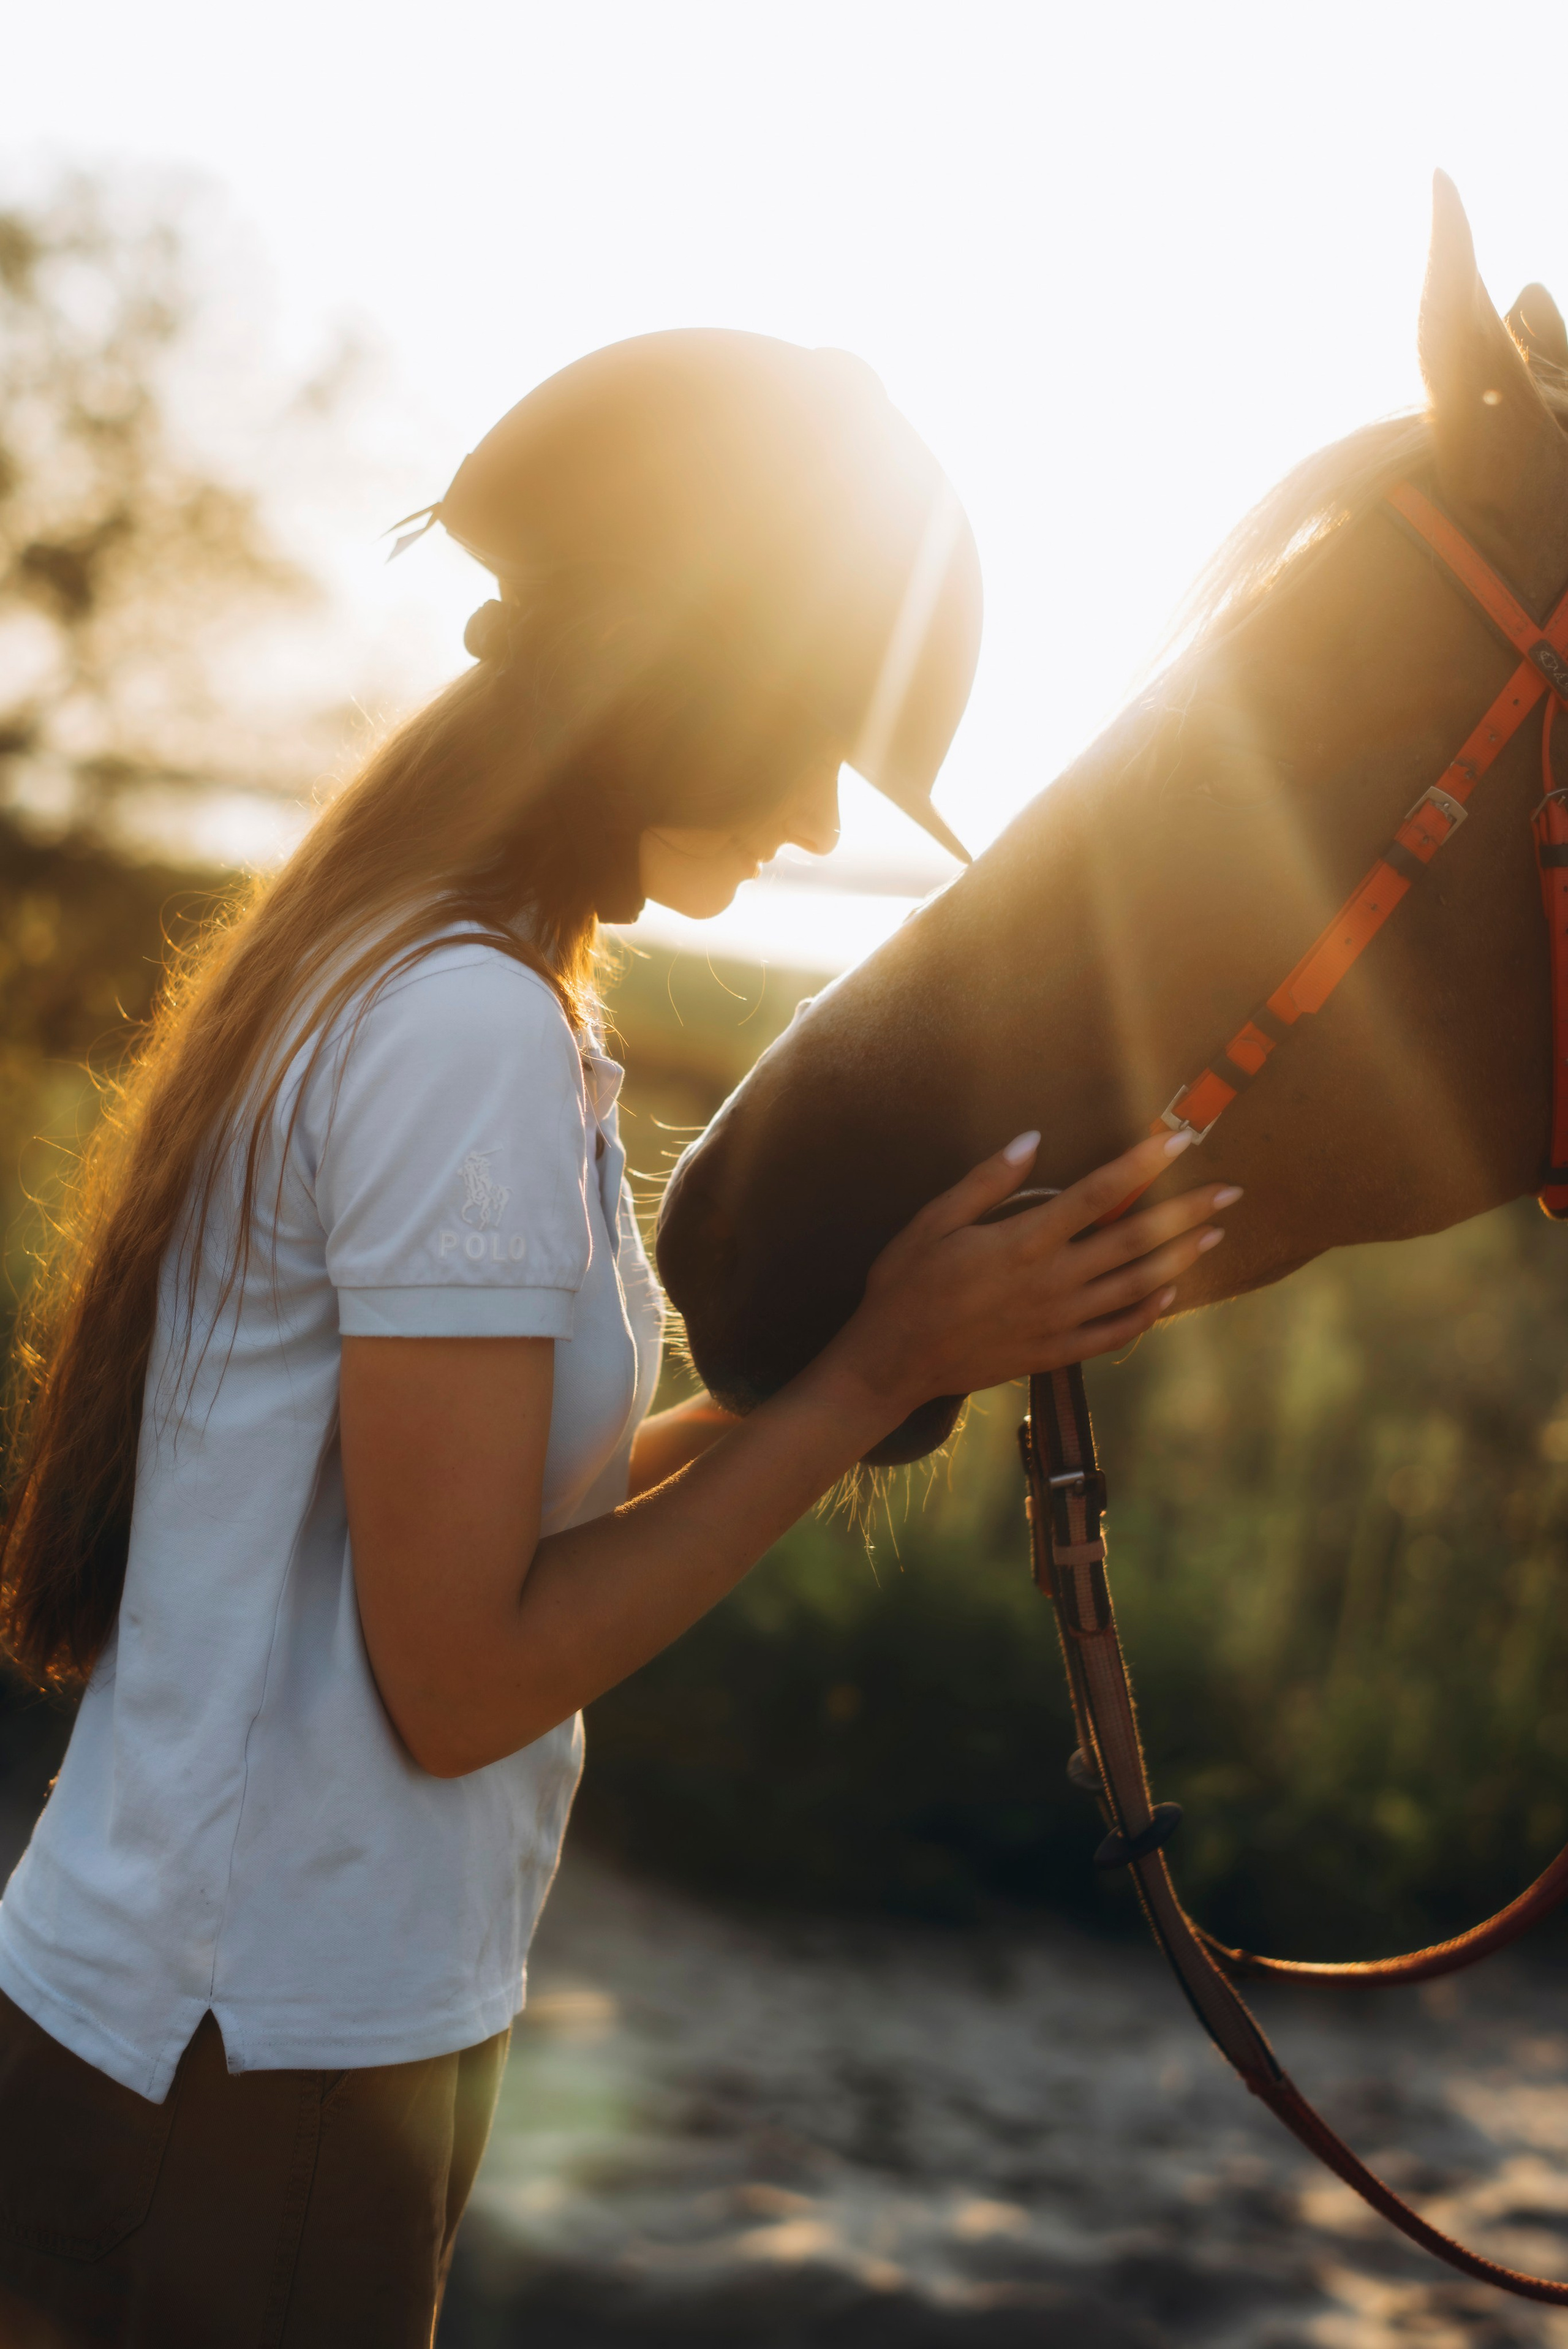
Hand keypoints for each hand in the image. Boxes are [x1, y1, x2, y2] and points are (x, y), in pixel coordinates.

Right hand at [822, 1129, 1238, 1420]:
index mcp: (1023, 1240)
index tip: (1178, 1140)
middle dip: (1187, 1212)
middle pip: (1135, 1239)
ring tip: (1214, 1236)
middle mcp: (1052, 1280)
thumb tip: (1032, 1140)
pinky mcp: (1054, 1352)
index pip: (1098, 1193)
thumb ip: (986, 1181)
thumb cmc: (905, 1284)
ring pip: (1136, 1286)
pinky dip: (1148, 1313)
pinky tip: (1169, 1293)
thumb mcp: (933, 1221)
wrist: (892, 1362)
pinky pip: (1116, 1334)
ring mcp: (1058, 1321)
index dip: (1142, 1163)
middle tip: (1230, 1192)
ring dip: (1181, 1258)